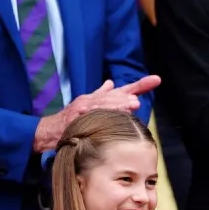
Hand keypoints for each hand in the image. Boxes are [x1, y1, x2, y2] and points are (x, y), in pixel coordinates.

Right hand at [32, 75, 160, 152]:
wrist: (51, 130)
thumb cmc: (73, 118)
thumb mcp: (88, 105)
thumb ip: (102, 95)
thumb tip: (112, 83)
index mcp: (100, 98)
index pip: (124, 90)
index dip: (141, 84)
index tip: (157, 80)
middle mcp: (93, 100)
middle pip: (113, 97)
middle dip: (125, 98)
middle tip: (136, 102)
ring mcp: (84, 108)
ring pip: (102, 105)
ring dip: (115, 106)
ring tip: (129, 106)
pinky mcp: (75, 117)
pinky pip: (89, 116)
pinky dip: (98, 114)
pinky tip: (108, 115)